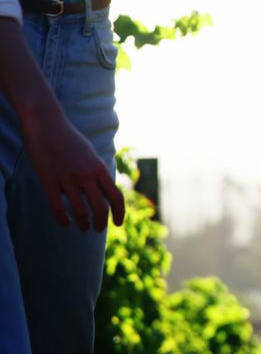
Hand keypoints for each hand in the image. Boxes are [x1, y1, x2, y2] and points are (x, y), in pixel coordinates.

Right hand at [22, 112, 125, 231]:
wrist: (47, 124)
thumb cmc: (69, 139)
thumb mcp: (90, 154)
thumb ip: (97, 171)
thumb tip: (104, 187)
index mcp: (99, 168)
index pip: (116, 197)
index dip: (120, 214)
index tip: (118, 224)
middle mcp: (86, 175)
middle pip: (101, 208)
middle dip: (101, 223)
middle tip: (98, 229)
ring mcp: (67, 179)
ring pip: (81, 212)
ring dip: (84, 225)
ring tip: (83, 228)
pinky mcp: (49, 180)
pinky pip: (58, 208)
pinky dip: (63, 220)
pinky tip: (65, 223)